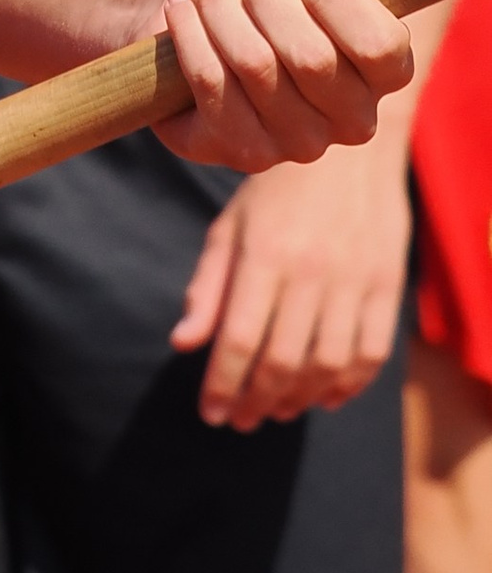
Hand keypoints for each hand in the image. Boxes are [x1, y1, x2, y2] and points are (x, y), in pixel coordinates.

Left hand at [153, 0, 410, 175]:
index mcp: (388, 70)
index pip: (380, 45)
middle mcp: (352, 120)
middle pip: (311, 58)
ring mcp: (296, 144)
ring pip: (256, 68)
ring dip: (220, 8)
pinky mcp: (238, 150)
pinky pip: (211, 85)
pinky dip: (189, 32)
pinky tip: (182, 8)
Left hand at [170, 138, 412, 427]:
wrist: (349, 152)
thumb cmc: (275, 190)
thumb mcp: (230, 227)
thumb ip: (208, 286)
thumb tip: (183, 344)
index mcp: (264, 253)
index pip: (240, 337)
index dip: (222, 384)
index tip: (211, 413)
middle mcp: (311, 270)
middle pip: (282, 359)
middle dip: (256, 400)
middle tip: (241, 420)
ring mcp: (355, 279)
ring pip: (327, 362)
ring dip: (299, 398)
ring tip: (277, 410)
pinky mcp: (388, 285)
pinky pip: (372, 351)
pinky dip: (349, 384)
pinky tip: (325, 397)